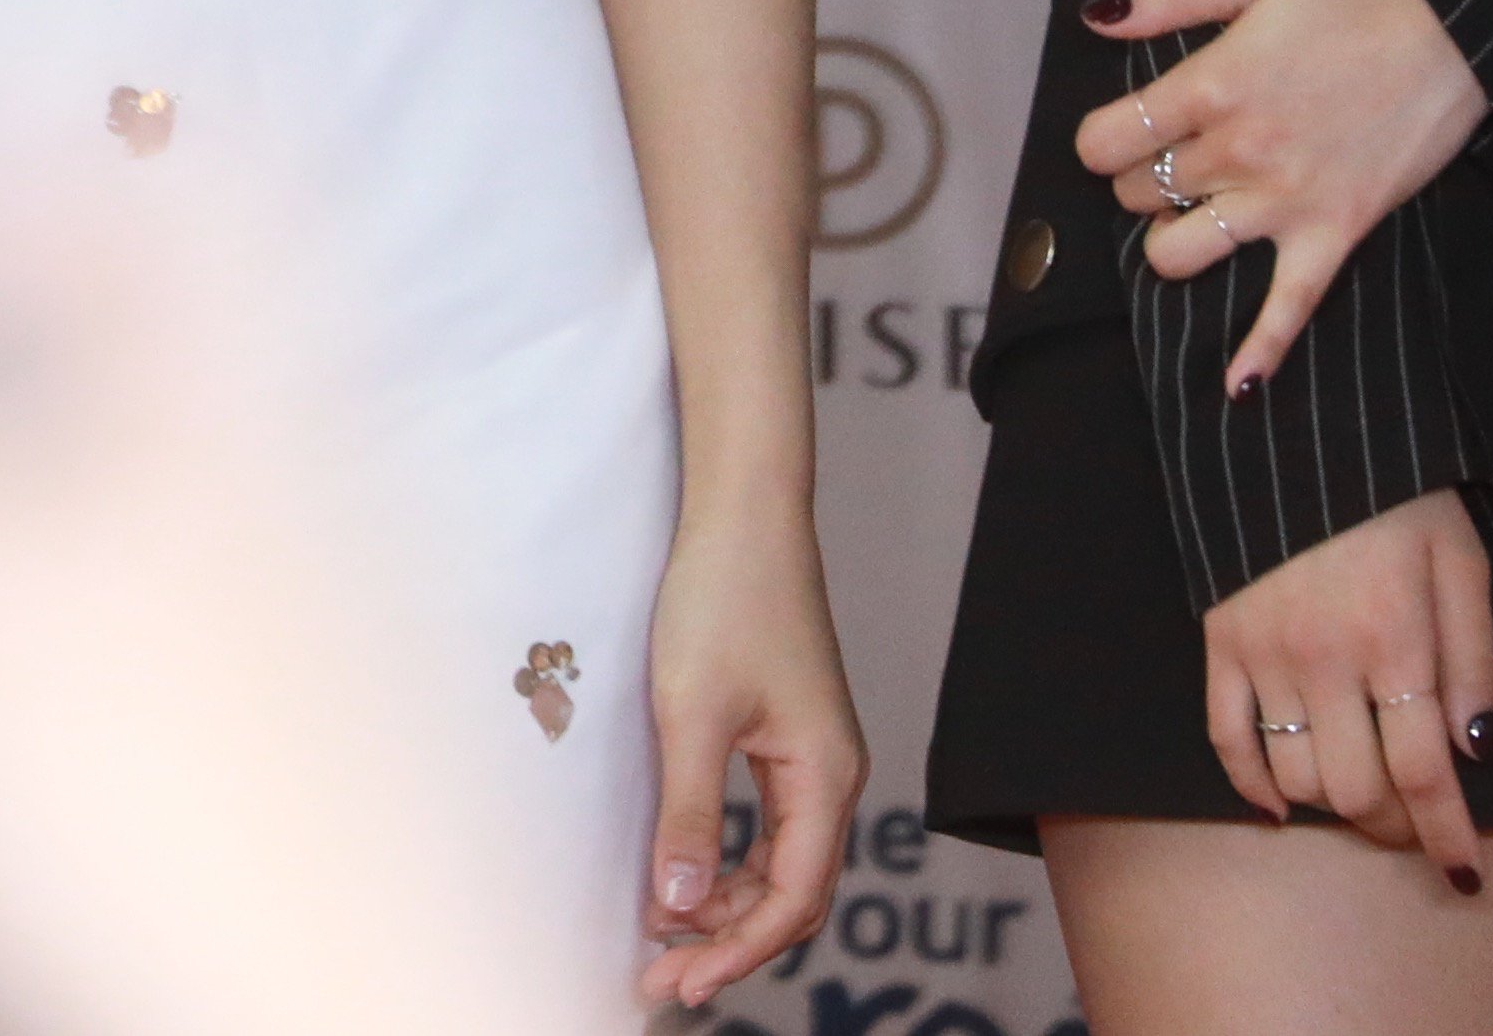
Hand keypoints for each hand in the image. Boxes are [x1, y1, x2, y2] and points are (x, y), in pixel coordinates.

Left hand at [636, 505, 861, 1012]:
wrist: (743, 510)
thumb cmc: (723, 597)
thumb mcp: (692, 713)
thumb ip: (688, 815)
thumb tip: (677, 908)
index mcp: (826, 777)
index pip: (792, 900)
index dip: (735, 951)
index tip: (677, 982)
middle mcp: (832, 774)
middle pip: (792, 892)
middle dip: (729, 940)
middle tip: (660, 975)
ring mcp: (812, 753)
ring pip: (778, 860)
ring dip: (725, 902)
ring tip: (662, 933)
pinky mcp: (787, 732)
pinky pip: (767, 823)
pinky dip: (728, 857)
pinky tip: (683, 871)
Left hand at [1074, 0, 1487, 393]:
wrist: (1453, 29)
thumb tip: (1097, 17)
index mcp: (1211, 85)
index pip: (1108, 141)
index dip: (1099, 137)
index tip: (1117, 126)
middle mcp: (1239, 152)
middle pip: (1139, 192)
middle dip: (1137, 175)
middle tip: (1165, 152)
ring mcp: (1286, 201)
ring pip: (1183, 253)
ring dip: (1169, 240)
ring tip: (1186, 212)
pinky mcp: (1335, 232)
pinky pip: (1289, 307)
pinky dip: (1261, 351)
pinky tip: (1236, 386)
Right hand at [1203, 489, 1492, 880]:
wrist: (1296, 427)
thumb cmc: (1393, 495)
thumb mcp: (1460, 561)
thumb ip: (1475, 659)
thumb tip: (1475, 749)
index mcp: (1394, 640)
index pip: (1423, 773)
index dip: (1446, 834)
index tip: (1464, 869)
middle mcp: (1325, 658)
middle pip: (1358, 790)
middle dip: (1396, 827)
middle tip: (1418, 826)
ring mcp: (1264, 652)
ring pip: (1297, 774)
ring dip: (1335, 807)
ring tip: (1363, 797)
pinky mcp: (1221, 638)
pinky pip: (1225, 735)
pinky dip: (1251, 784)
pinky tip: (1280, 805)